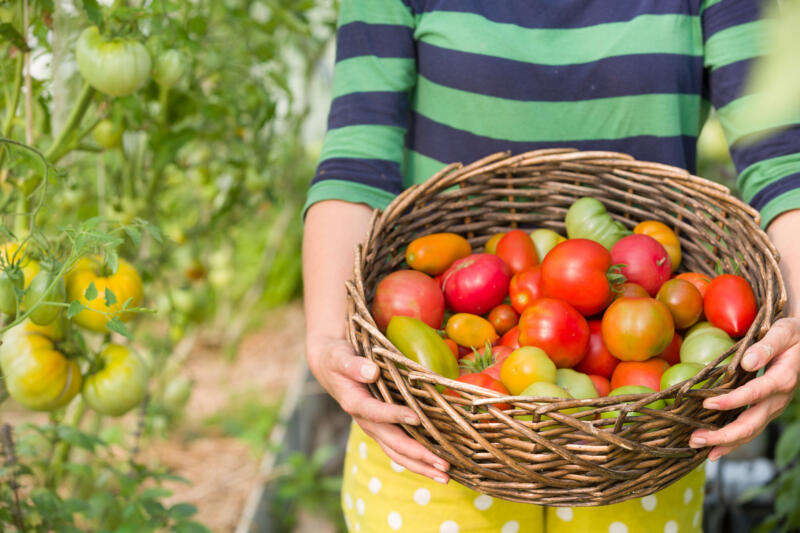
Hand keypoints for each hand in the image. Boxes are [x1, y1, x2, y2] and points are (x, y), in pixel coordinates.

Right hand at [306, 335, 450, 482]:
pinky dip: (418, 459)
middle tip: (443, 465)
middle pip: (392, 443)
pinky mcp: (383, 429)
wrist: (331, 368)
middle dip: (417, 455)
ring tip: (445, 475)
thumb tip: (371, 372)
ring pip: (397, 452)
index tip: (415, 418)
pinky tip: (436, 466)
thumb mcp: (340, 357)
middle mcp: (366, 421)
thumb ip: (353, 365)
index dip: (394, 416)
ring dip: (421, 465)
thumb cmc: (337, 359)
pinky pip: (400, 448)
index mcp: (354, 403)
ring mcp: (375, 428)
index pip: (375, 413)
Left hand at [689, 317, 799, 459]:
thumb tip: (747, 362)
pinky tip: (713, 449)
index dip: (732, 401)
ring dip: (724, 442)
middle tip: (696, 438)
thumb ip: (766, 347)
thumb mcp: (782, 333)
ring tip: (698, 445)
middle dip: (724, 435)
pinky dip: (731, 441)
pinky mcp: (765, 410)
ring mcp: (772, 407)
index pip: (755, 394)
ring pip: (750, 432)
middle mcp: (778, 399)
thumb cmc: (791, 335)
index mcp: (783, 379)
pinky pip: (749, 430)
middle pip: (752, 424)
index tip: (707, 404)